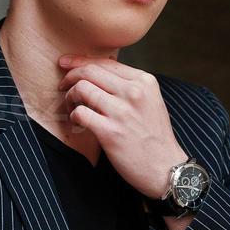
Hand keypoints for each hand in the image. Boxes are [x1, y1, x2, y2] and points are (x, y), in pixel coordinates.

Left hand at [57, 55, 188, 200]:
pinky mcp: (110, 132)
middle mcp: (134, 92)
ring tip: (73, 108)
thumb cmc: (155, 136)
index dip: (80, 61)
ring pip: (81, 89)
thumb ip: (129, 85)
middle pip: (89, 71)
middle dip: (70, 76)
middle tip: (63, 85)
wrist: (166, 167)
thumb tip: (99, 71)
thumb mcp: (151, 101)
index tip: (66, 64)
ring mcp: (122, 112)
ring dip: (70, 97)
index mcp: (144, 81)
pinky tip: (78, 123)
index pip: (105, 62)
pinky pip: (80, 113)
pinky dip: (74, 116)